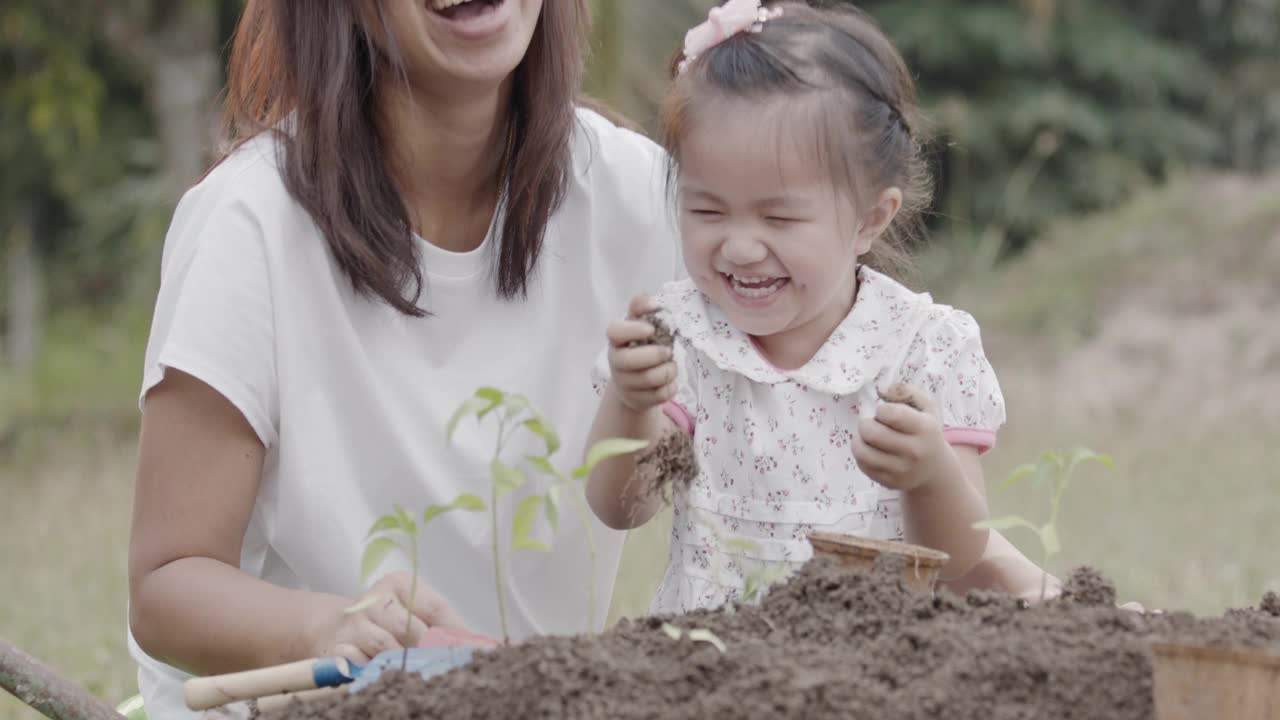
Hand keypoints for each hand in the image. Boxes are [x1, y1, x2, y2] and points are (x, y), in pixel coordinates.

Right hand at [302, 571, 468, 662]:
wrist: (335, 627)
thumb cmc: (389, 620)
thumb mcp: (416, 612)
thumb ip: (447, 626)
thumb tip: (491, 646)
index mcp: (400, 582)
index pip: (436, 608)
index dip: (456, 633)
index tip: (473, 652)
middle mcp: (375, 598)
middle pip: (413, 629)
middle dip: (430, 652)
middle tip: (444, 668)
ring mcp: (353, 622)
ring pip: (387, 648)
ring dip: (403, 664)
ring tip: (414, 672)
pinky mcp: (336, 647)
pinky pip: (361, 664)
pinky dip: (375, 672)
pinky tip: (384, 674)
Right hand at [605, 294, 675, 411]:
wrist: (634, 382)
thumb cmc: (640, 346)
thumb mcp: (639, 324)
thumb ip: (641, 307)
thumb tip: (652, 300)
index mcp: (616, 341)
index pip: (614, 332)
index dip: (633, 330)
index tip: (650, 329)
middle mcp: (616, 362)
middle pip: (630, 361)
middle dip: (655, 355)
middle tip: (668, 351)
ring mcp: (625, 384)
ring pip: (650, 379)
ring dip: (668, 370)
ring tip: (670, 364)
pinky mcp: (639, 400)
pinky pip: (660, 394)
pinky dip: (671, 386)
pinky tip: (668, 380)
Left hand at [852, 383, 951, 492]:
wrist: (935, 469)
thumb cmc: (926, 432)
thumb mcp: (925, 407)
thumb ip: (905, 391)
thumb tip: (881, 390)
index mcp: (924, 429)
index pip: (889, 414)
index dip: (880, 410)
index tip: (885, 413)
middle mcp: (914, 451)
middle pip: (871, 433)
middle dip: (865, 423)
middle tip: (872, 424)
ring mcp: (901, 470)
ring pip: (862, 452)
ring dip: (859, 439)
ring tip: (867, 436)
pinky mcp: (889, 482)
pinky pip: (862, 464)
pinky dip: (861, 453)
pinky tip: (870, 449)